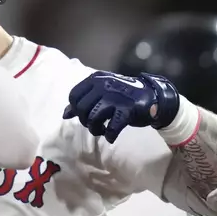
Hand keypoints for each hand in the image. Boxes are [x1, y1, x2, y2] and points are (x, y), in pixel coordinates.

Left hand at [63, 71, 179, 142]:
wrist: (152, 96)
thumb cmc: (122, 96)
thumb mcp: (101, 93)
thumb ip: (83, 101)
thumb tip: (64, 115)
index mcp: (96, 79)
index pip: (74, 96)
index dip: (75, 109)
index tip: (85, 115)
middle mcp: (104, 85)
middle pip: (81, 109)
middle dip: (85, 121)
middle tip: (95, 125)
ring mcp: (115, 97)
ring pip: (93, 118)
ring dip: (95, 129)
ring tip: (102, 130)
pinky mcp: (127, 109)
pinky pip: (112, 127)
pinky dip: (110, 135)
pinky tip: (111, 136)